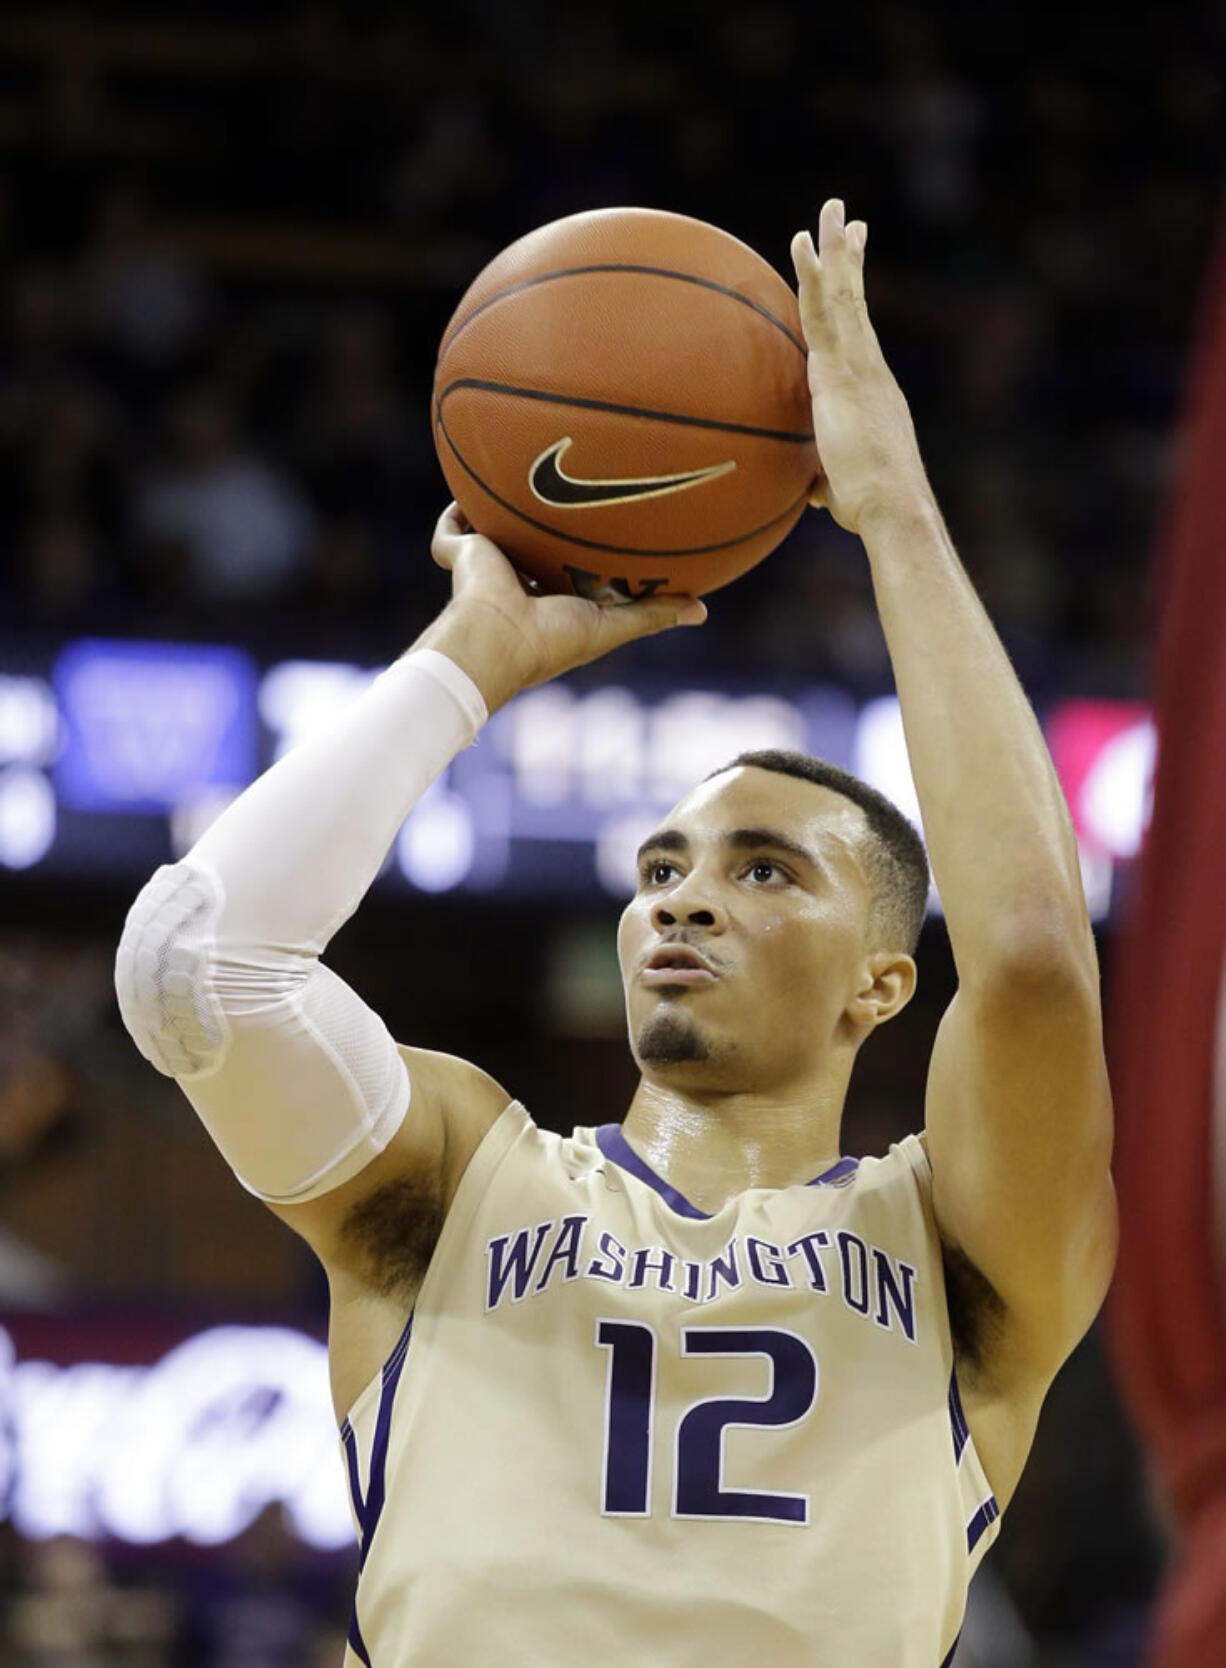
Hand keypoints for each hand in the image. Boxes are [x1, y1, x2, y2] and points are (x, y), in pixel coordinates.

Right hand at [424, 504, 705, 709]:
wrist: (496, 637)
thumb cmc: (552, 640)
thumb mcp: (612, 626)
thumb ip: (653, 614)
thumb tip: (703, 612)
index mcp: (548, 603)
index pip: (566, 575)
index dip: (582, 559)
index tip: (605, 538)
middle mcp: (517, 583)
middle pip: (531, 550)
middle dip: (544, 530)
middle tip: (569, 495)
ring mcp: (487, 569)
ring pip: (493, 534)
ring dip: (501, 512)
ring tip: (520, 474)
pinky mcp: (461, 554)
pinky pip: (453, 527)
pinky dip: (457, 510)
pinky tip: (472, 483)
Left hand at [791, 200, 932, 533]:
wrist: (893, 506)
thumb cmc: (872, 508)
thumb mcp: (842, 489)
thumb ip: (826, 482)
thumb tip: (813, 493)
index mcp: (869, 389)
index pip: (856, 333)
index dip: (854, 298)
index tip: (853, 265)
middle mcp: (869, 367)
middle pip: (854, 302)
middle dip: (850, 258)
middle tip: (847, 221)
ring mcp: (859, 363)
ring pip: (842, 294)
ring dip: (833, 249)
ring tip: (829, 208)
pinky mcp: (843, 368)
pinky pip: (824, 309)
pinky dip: (814, 274)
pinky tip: (803, 242)